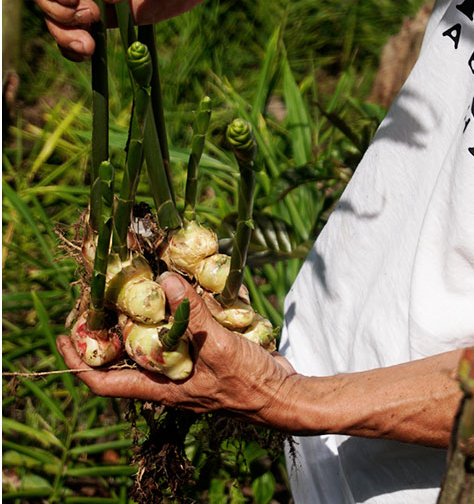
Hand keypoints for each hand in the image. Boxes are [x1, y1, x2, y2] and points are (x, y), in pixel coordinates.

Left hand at [57, 271, 296, 427]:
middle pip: (126, 354)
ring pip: (154, 338)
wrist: (283, 393)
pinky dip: (179, 311)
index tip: (62, 337)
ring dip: (147, 314)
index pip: (104, 382)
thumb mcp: (219, 348)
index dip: (77, 362)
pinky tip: (185, 289)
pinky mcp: (204, 352)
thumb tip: (166, 280)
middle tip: (102, 296)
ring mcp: (186, 365)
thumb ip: (193, 316)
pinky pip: (182, 330)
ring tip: (140, 285)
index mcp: (160, 387)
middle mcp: (167, 377)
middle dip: (112, 327)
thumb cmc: (249, 382)